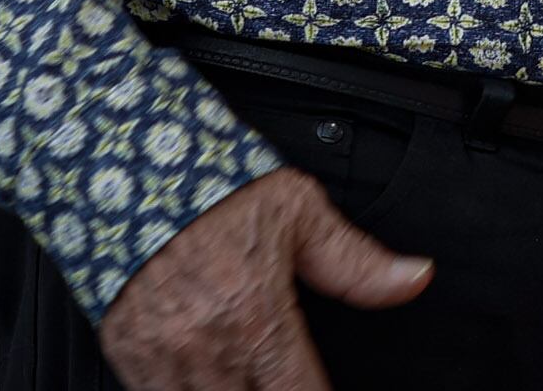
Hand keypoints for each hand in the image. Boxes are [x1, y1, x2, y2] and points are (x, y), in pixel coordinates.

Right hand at [99, 167, 430, 390]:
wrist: (130, 172)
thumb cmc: (216, 190)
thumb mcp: (300, 213)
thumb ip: (357, 263)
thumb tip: (415, 279)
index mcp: (256, 316)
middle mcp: (206, 347)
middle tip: (287, 380)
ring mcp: (160, 358)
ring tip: (254, 379)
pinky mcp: (127, 356)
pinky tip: (214, 378)